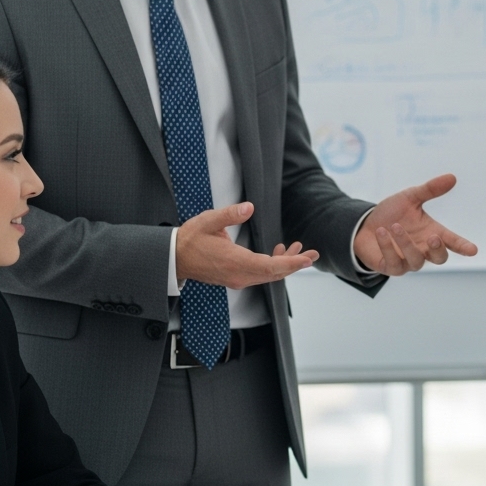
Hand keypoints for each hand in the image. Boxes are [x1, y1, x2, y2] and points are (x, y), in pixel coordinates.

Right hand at [176, 202, 317, 288]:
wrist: (174, 258)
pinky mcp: (235, 278)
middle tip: (312, 254)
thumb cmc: (190, 239)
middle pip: (274, 274)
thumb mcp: (208, 221)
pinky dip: (273, 265)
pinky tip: (277, 251)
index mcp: (234, 262)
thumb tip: (249, 207)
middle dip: (295, 264)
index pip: (270, 267)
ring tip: (297, 248)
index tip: (307, 259)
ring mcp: (237, 279)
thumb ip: (229, 214)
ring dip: (284, 263)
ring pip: (268, 275)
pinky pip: (260, 275)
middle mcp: (238, 275)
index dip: (291, 263)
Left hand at [354, 174, 477, 274]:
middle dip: (438, 250)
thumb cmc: (391, 214)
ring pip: (416, 260)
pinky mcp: (391, 268)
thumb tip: (452, 177)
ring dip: (406, 244)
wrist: (364, 226)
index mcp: (431, 233)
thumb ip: (430, 190)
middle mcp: (423, 249)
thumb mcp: (410, 198)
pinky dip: (387, 246)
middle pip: (440, 258)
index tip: (473, 250)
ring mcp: (408, 261)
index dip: (463, 246)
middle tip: (434, 237)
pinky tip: (381, 232)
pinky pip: (393, 262)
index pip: (452, 242)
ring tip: (395, 226)